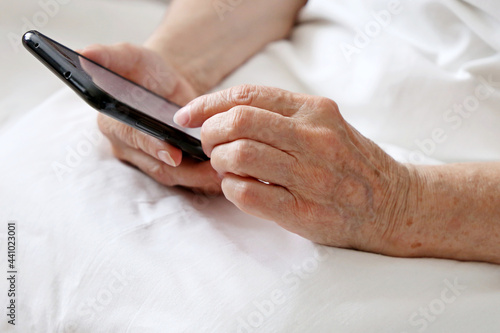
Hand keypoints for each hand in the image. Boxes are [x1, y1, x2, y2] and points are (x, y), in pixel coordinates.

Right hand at [81, 44, 220, 193]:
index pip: (131, 137)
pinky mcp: (164, 165)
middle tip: (213, 169)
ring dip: (198, 178)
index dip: (151, 145)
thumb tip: (85, 54)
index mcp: (111, 120)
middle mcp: (125, 146)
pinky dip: (202, 179)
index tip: (174, 152)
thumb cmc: (144, 69)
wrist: (163, 84)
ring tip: (223, 173)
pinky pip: (183, 177)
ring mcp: (145, 159)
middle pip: (155, 164)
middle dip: (185, 170)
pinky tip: (222, 176)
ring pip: (171, 175)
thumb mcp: (128, 56)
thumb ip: (109, 57)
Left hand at [174, 85, 412, 250]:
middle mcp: (314, 139)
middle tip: (210, 144)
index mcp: (315, 112)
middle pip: (239, 122)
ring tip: (227, 168)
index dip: (208, 104)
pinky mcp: (305, 212)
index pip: (248, 96)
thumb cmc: (353, 163)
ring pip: (239, 155)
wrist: (394, 204)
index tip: (188, 115)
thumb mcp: (325, 125)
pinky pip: (248, 194)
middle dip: (210, 133)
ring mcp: (311, 176)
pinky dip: (231, 189)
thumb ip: (281, 117)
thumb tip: (224, 116)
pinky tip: (239, 188)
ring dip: (219, 162)